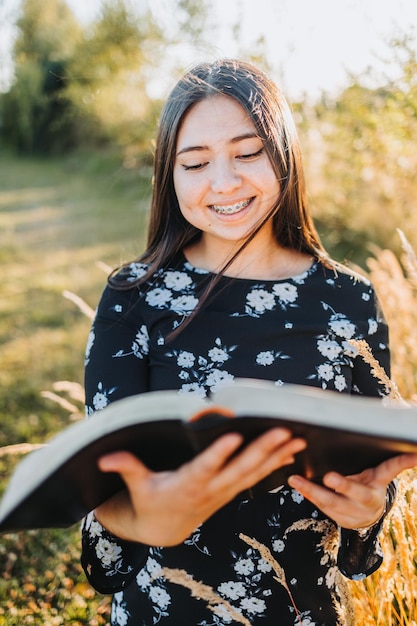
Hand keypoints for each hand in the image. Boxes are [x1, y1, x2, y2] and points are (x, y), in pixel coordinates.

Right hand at [94, 428, 305, 545]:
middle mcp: (210, 489)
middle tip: (282, 430)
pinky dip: (275, 464)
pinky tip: (292, 451)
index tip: (234, 436)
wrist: (164, 529)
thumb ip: (126, 468)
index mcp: (187, 485)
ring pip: (255, 473)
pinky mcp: (231, 490)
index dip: (219, 454)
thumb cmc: (148, 502)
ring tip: (298, 437)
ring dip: (277, 456)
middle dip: (262, 450)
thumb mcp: (136, 487)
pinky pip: (257, 477)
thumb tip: (106, 458)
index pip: (205, 468)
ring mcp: (224, 491)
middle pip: (240, 469)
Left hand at [288, 453, 416, 528]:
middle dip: (342, 485)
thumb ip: (385, 463)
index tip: (415, 455)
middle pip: (356, 493)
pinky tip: (297, 487)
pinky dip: (309, 496)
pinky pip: (323, 508)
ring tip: (296, 480)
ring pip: (333, 503)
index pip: (391, 469)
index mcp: (379, 484)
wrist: (369, 514)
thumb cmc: (369, 484)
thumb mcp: (376, 473)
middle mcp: (370, 500)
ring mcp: (356, 514)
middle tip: (329, 476)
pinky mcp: (342, 521)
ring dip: (312, 491)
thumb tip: (410, 449)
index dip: (403, 461)